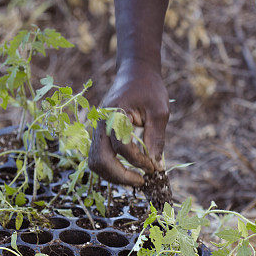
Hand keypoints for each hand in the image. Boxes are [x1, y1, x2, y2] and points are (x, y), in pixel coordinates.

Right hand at [88, 59, 169, 185]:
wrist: (135, 73)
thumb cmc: (149, 88)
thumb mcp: (159, 110)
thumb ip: (156, 137)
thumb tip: (156, 165)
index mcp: (114, 113)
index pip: (121, 146)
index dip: (138, 160)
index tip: (154, 167)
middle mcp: (100, 123)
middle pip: (100, 160)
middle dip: (121, 176)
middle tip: (141, 182)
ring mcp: (97, 130)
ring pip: (95, 163)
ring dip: (114, 176)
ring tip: (135, 179)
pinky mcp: (99, 135)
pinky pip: (98, 158)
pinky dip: (111, 169)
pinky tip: (128, 172)